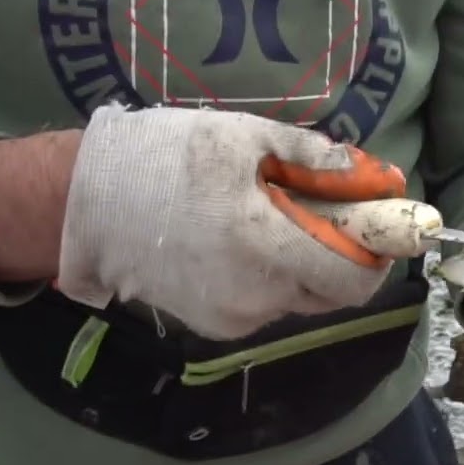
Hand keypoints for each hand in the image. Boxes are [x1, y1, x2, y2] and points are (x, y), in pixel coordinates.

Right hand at [56, 104, 404, 340]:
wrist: (86, 201)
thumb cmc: (167, 158)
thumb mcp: (244, 138)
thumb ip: (314, 158)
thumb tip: (372, 173)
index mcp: (268, 248)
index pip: (354, 278)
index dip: (375, 255)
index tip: (377, 226)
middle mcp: (256, 297)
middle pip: (330, 292)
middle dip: (340, 257)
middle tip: (325, 214)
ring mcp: (232, 318)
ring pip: (296, 299)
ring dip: (302, 266)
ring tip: (271, 220)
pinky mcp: (211, 326)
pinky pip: (263, 306)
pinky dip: (269, 279)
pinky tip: (240, 242)